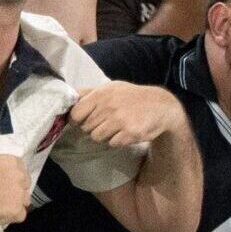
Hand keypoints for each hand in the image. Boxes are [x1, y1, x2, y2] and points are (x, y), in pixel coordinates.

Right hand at [0, 154, 29, 227]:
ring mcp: (20, 196)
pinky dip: (10, 216)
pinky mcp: (17, 212)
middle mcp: (20, 177)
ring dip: (15, 203)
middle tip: (1, 194)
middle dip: (15, 190)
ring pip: (24, 201)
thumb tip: (0, 176)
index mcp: (12, 162)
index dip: (12, 178)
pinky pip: (20, 215)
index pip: (21, 170)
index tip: (3, 182)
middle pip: (24, 186)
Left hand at [68, 81, 187, 147]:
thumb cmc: (131, 96)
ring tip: (114, 128)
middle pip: (86, 127)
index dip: (76, 120)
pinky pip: (112, 143)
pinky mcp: (130, 133)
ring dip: (103, 135)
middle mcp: (109, 107)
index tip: (80, 122)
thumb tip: (69, 98)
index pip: (76, 113)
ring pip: (97, 137)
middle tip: (104, 124)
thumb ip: (89, 93)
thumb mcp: (110, 88)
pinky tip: (124, 133)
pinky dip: (116, 141)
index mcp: (101, 94)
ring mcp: (120, 121)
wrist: (162, 106)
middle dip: (91, 128)